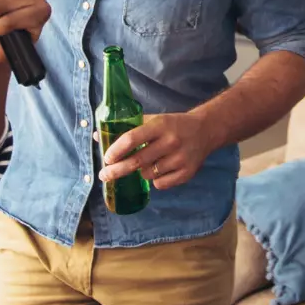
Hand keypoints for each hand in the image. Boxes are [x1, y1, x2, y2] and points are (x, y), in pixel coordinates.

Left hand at [99, 110, 217, 191]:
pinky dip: (155, 180)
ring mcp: (180, 159)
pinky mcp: (187, 173)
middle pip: (136, 161)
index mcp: (160, 125)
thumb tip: (98, 136)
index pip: (132, 139)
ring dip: (140, 172)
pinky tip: (160, 170)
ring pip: (147, 174)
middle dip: (116, 170)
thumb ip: (128, 128)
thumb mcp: (154, 120)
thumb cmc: (173, 125)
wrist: (206, 130)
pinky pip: (160, 184)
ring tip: (147, 163)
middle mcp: (170, 142)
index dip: (116, 150)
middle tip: (104, 175)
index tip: (106, 158)